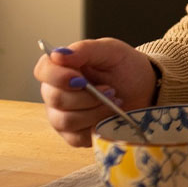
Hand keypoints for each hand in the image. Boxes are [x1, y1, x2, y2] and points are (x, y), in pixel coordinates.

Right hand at [32, 37, 156, 146]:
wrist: (144, 89)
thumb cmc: (125, 67)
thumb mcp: (111, 50)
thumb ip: (85, 49)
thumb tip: (58, 54)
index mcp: (61, 67)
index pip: (43, 71)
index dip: (57, 76)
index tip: (79, 78)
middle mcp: (55, 91)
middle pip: (55, 98)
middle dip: (87, 96)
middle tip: (111, 89)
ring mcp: (61, 115)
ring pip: (65, 120)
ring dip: (95, 111)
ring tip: (114, 101)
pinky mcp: (73, 135)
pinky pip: (76, 137)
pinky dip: (97, 126)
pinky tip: (110, 116)